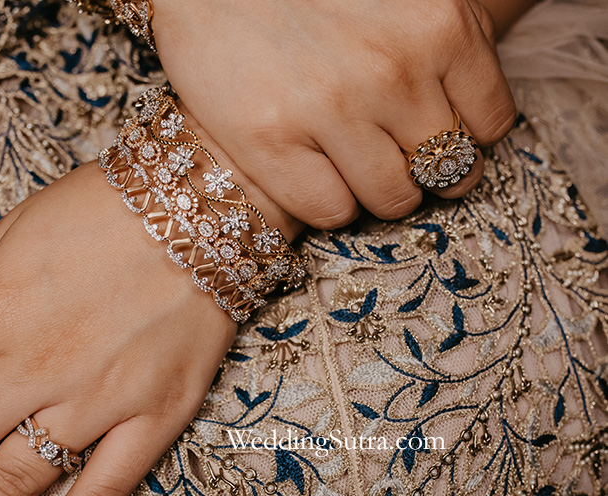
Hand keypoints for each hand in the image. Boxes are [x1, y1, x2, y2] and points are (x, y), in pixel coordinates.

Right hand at [152, 0, 514, 226]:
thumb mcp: (400, 0)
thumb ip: (444, 46)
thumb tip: (473, 121)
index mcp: (440, 25)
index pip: (490, 125)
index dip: (460, 137)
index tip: (429, 134)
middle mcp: (392, 70)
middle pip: (445, 170)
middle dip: (418, 168)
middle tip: (385, 150)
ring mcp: (330, 109)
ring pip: (392, 199)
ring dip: (373, 189)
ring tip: (345, 158)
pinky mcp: (270, 142)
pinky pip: (332, 210)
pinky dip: (326, 199)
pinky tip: (308, 166)